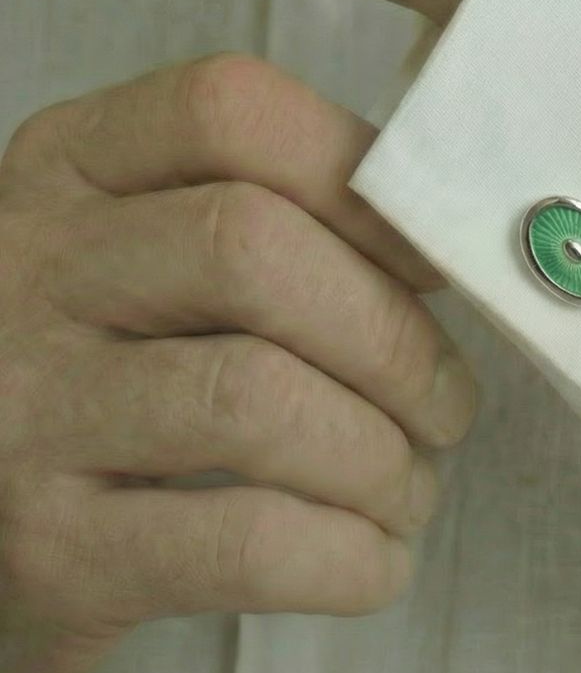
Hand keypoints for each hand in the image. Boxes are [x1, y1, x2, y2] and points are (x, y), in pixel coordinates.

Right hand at [0, 54, 477, 672]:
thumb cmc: (110, 362)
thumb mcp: (147, 251)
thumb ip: (265, 214)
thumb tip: (442, 252)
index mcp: (72, 167)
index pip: (229, 113)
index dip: (359, 174)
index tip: (432, 258)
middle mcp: (30, 268)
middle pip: (253, 251)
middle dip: (393, 337)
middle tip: (445, 403)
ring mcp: (26, 408)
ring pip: (254, 399)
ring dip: (379, 457)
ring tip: (410, 486)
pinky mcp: (46, 549)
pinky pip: (237, 541)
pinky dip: (344, 554)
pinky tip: (374, 559)